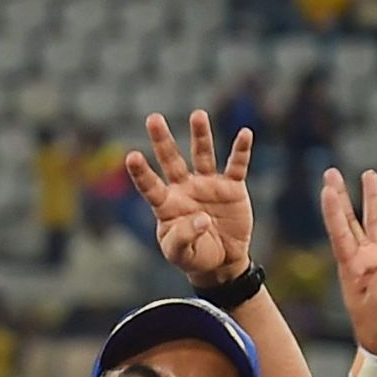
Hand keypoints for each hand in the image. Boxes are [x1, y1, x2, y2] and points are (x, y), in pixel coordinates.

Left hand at [131, 109, 257, 287]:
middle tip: (152, 118)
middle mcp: (185, 189)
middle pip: (171, 160)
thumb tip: (201, 219)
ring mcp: (208, 185)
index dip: (141, 173)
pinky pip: (236, 166)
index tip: (131, 156)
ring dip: (200, 136)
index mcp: (167, 204)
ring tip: (197, 115)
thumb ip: (184, 237)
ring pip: (202, 155)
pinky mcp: (232, 188)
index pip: (150, 186)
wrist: (221, 261)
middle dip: (162, 140)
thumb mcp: (181, 254)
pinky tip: (245, 134)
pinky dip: (241, 151)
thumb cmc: (193, 257)